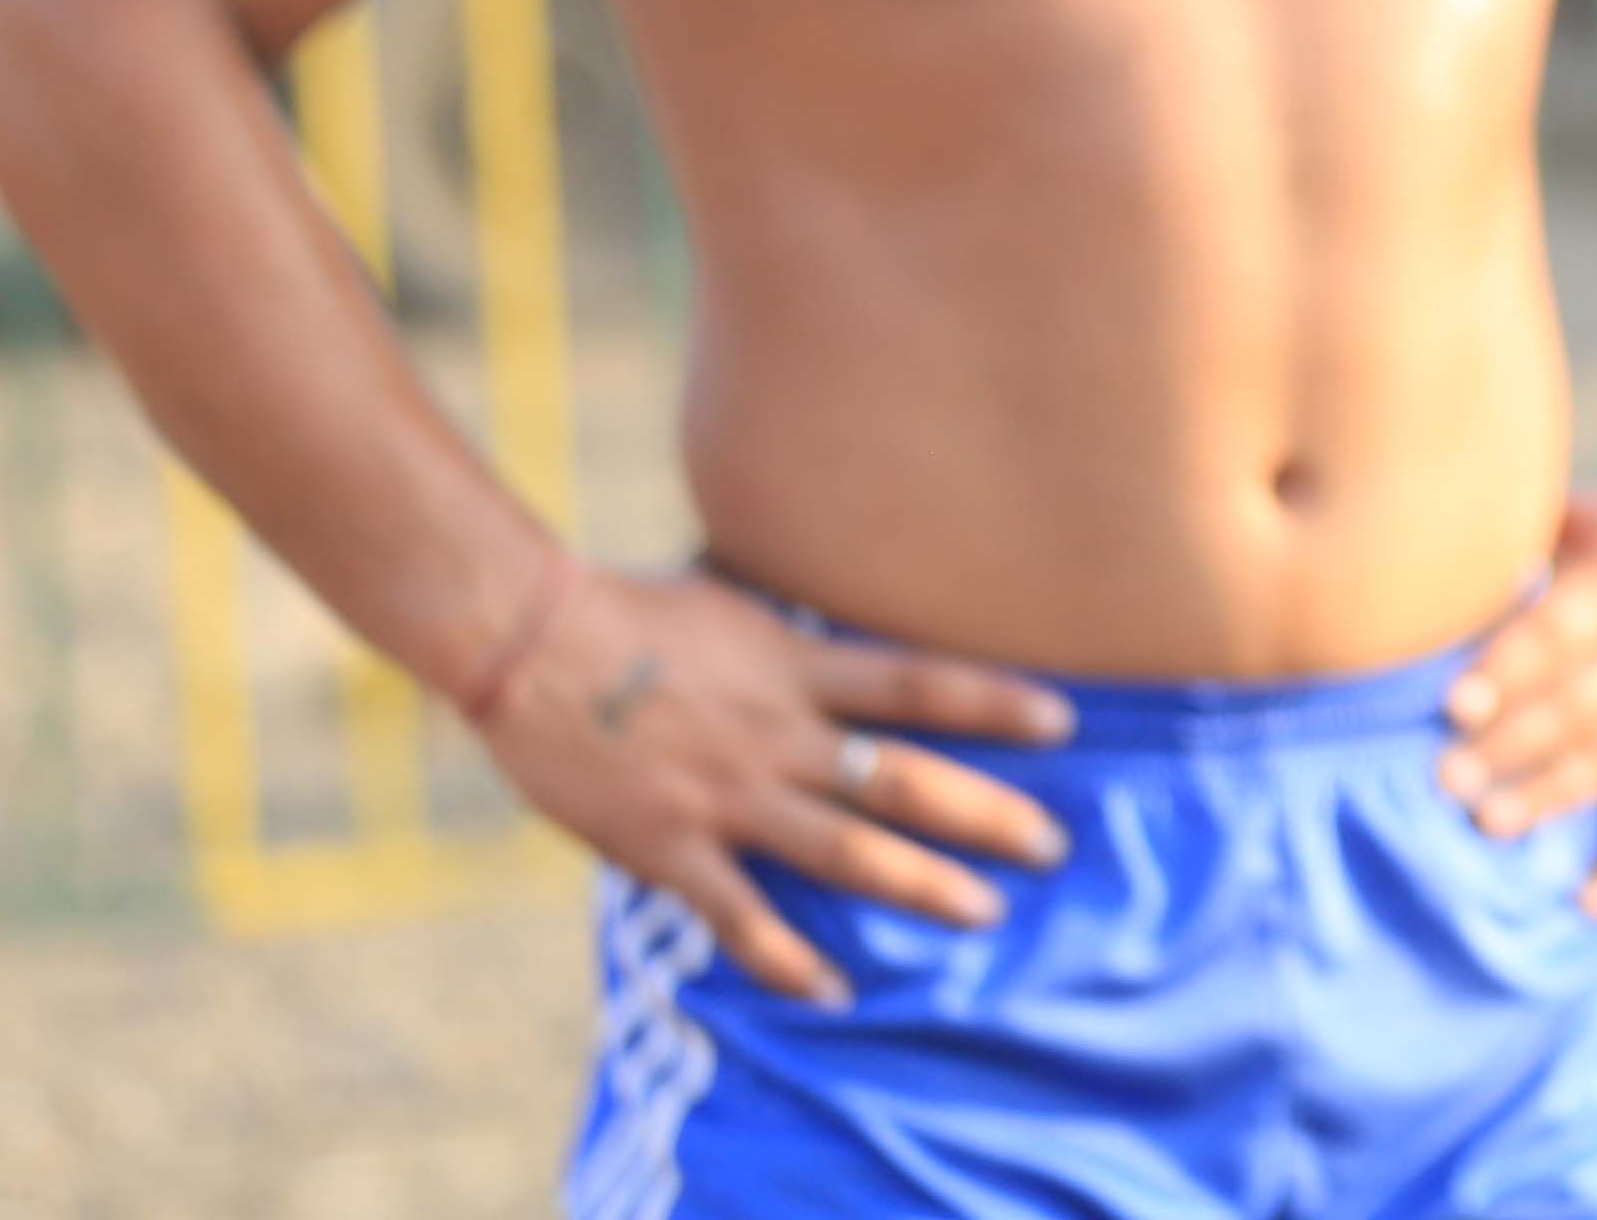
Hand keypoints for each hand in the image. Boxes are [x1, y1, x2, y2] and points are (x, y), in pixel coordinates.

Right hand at [465, 562, 1073, 1007]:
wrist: (531, 642)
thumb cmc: (633, 613)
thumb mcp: (737, 606)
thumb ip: (798, 635)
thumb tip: (851, 627)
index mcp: (796, 667)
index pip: (919, 684)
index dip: (995, 702)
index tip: (1065, 721)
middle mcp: (779, 734)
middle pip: (904, 780)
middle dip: (986, 815)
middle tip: (1052, 846)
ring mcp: (728, 794)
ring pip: (844, 850)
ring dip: (919, 885)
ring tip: (984, 914)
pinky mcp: (669, 845)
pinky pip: (740, 914)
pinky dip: (785, 957)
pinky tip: (831, 989)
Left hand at [1441, 480, 1596, 907]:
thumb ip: (1525, 534)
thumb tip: (1431, 559)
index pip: (1558, 629)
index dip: (1506, 666)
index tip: (1451, 704)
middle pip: (1578, 702)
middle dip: (1510, 743)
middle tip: (1446, 781)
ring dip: (1555, 793)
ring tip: (1492, 824)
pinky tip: (1590, 901)